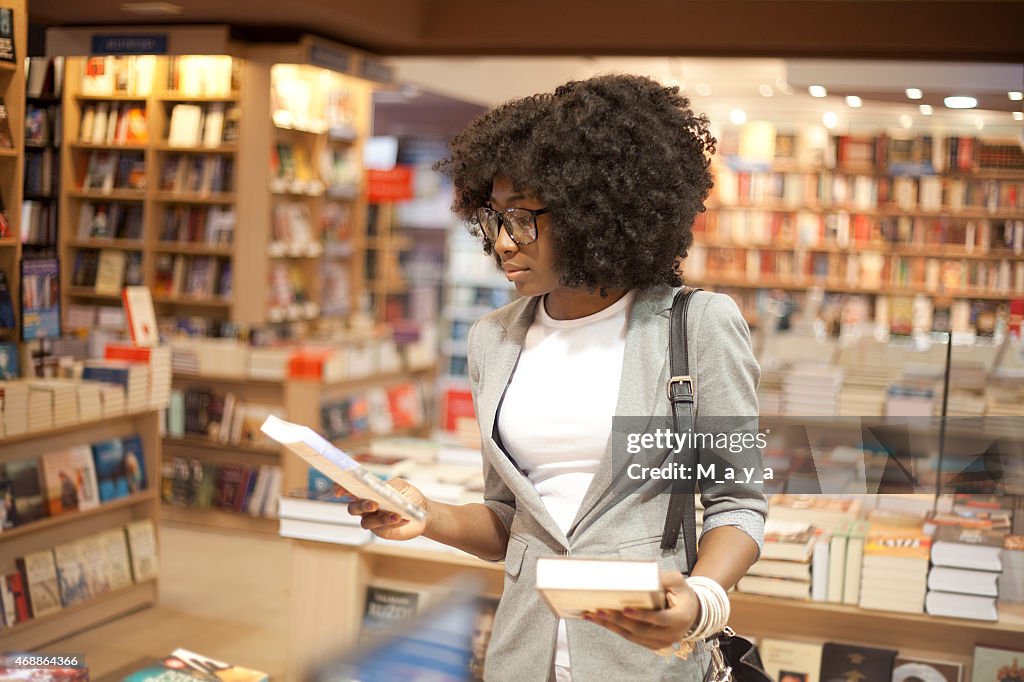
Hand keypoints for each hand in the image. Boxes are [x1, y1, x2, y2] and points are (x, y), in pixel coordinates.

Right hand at [345, 479, 428, 540]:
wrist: (424, 512)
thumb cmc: (409, 497)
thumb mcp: (402, 486)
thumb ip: (391, 485)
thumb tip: (381, 488)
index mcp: (368, 493)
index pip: (349, 491)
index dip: (340, 489)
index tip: (339, 491)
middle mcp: (366, 508)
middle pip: (353, 508)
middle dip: (361, 506)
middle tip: (373, 504)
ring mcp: (372, 521)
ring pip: (366, 522)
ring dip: (380, 518)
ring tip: (395, 515)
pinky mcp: (381, 532)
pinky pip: (380, 529)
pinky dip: (391, 523)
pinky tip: (401, 519)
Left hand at [583, 571, 698, 649]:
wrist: (691, 611)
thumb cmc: (682, 593)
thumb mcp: (677, 581)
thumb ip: (662, 578)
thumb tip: (642, 574)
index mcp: (680, 618)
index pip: (660, 619)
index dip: (642, 616)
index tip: (625, 609)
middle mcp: (671, 634)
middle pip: (641, 630)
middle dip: (618, 621)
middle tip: (599, 610)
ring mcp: (661, 642)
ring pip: (633, 636)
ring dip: (611, 626)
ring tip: (593, 615)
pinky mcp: (652, 644)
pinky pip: (631, 638)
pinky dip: (615, 629)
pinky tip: (600, 620)